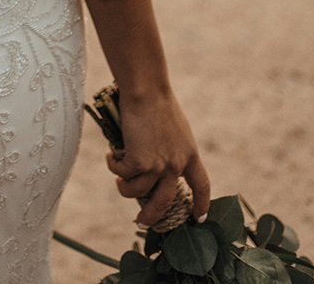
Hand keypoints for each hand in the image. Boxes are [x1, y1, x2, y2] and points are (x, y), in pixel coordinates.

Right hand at [105, 89, 209, 226]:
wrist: (146, 90)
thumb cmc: (158, 101)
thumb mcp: (176, 129)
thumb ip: (173, 148)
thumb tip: (158, 162)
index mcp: (190, 155)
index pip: (202, 186)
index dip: (201, 204)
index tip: (198, 218)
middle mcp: (176, 164)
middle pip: (165, 202)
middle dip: (152, 217)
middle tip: (141, 223)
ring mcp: (158, 165)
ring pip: (137, 192)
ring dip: (124, 188)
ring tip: (119, 179)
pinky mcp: (139, 161)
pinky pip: (122, 173)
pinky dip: (114, 165)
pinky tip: (111, 156)